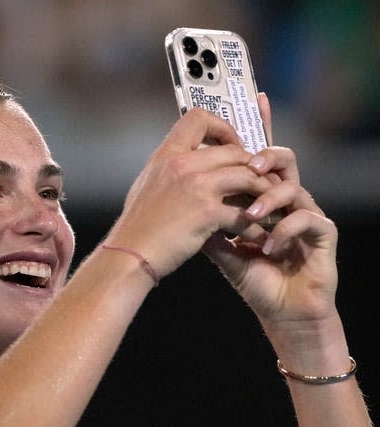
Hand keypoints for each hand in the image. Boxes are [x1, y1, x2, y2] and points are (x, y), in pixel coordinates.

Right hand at [106, 108, 275, 278]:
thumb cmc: (137, 225)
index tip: (232, 145)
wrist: (129, 253)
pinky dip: (256, 227)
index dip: (223, 127)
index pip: (199, 118)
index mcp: (166, 154)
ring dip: (263, 193)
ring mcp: (196, 186)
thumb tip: (183, 162)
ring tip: (269, 208)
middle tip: (261, 182)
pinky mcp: (207, 212)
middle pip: (233, 150)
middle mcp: (182, 164)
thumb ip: (168, 169)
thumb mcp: (147, 184)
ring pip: (247, 177)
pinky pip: (244, 213)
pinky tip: (259, 236)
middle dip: (253, 166)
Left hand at [203, 94, 338, 331]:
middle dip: (265, 157)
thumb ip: (206, 221)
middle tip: (249, 164)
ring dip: (268, 200)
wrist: (279, 310)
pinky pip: (307, 218)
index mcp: (262, 197)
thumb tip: (179, 199)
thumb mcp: (221, 247)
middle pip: (283, 160)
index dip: (261, 127)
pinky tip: (265, 248)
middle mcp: (285, 199)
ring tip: (248, 218)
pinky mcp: (323, 233)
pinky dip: (282, 231)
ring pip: (293, 186)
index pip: (259, 158)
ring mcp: (306, 213)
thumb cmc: (253, 276)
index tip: (254, 99)